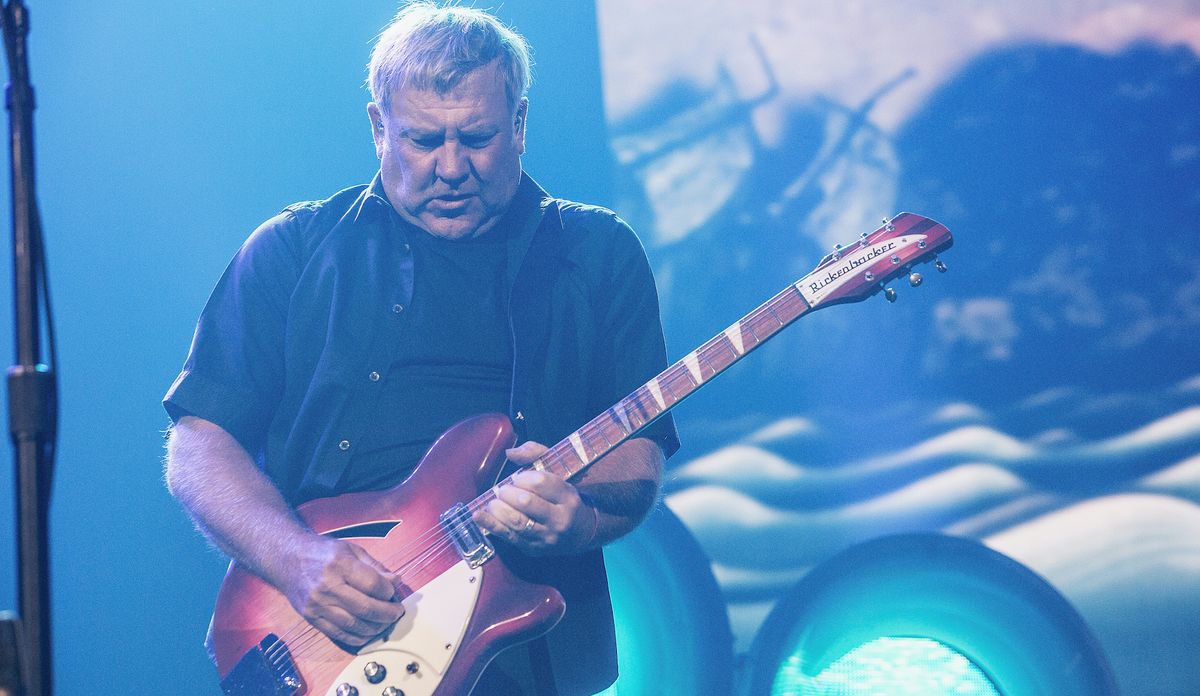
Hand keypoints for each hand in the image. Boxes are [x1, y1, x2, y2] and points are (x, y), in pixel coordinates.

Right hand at [280, 535, 405, 647]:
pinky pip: (338, 634)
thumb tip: (395, 581)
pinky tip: (368, 632)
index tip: (393, 592)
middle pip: (365, 608)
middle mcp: (327, 586)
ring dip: (375, 628)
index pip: (372, 584)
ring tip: (385, 623)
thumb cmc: (323, 552)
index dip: (388, 591)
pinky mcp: (311, 617)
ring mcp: (317, 604)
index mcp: (339, 564)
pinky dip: (357, 637)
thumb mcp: (351, 550)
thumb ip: (375, 567)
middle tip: (397, 612)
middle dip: (387, 613)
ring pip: (353, 625)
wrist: (288, 559)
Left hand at [472, 441, 596, 554]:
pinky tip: (479, 515)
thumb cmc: (564, 499)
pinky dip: (490, 524)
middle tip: (503, 490)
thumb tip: (510, 453)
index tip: (518, 477)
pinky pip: (508, 536)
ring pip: (516, 521)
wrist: (580, 534)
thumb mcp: (559, 473)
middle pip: (526, 502)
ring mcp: (546, 536)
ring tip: (493, 502)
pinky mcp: (532, 548)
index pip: (542, 483)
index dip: (523, 477)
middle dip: (508, 493)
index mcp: (568, 497)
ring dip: (498, 509)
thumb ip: (536, 455)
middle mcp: (559, 518)